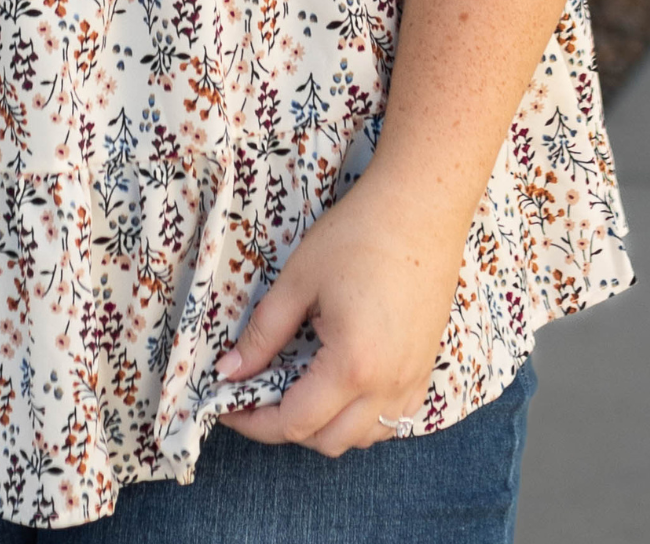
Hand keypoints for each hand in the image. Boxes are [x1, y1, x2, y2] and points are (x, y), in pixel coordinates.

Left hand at [214, 167, 464, 454]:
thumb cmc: (356, 235)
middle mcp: (387, 386)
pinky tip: (339, 385)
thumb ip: (263, 333)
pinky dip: (361, 417)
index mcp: (352, 366)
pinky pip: (392, 418)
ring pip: (363, 436)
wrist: (420, 209)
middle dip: (285, 426)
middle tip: (254, 394)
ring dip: (325, 426)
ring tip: (295, 388)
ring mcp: (412, 380)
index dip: (254, 422)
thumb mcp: (298, 281)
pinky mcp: (426, 368)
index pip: (294, 422)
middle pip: (328, 440)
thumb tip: (229, 371)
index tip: (224, 404)